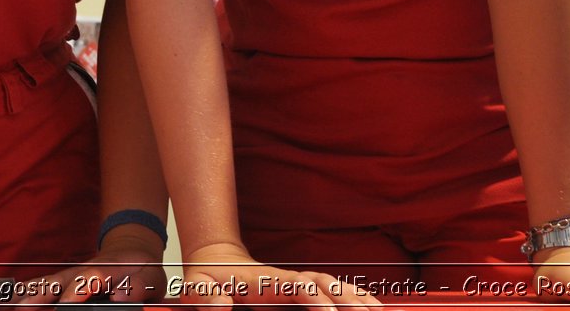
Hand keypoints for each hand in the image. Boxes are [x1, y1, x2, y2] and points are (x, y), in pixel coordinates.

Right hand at [14, 231, 166, 305]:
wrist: (132, 251)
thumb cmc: (139, 269)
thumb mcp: (150, 277)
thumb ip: (138, 286)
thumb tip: (121, 297)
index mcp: (105, 272)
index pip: (89, 279)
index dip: (78, 290)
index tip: (68, 301)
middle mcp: (82, 273)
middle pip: (58, 282)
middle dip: (40, 295)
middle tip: (23, 308)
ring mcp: (69, 277)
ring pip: (45, 284)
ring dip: (26, 295)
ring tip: (8, 306)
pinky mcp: (62, 282)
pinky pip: (40, 286)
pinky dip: (24, 293)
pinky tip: (8, 302)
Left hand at [173, 242, 381, 310]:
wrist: (216, 262)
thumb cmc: (206, 280)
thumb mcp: (194, 288)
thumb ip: (204, 297)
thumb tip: (220, 306)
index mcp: (268, 283)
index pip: (300, 289)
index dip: (317, 301)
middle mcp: (290, 280)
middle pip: (327, 286)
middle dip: (349, 301)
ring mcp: (299, 284)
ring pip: (336, 287)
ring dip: (358, 299)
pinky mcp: (304, 291)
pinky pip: (336, 292)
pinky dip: (356, 297)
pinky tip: (374, 307)